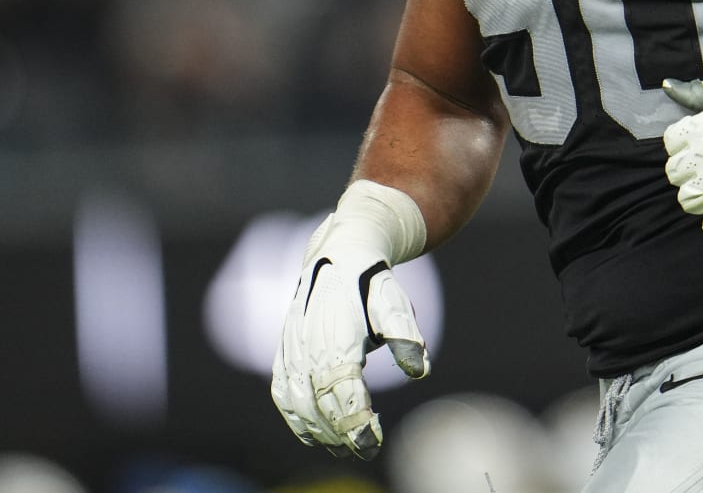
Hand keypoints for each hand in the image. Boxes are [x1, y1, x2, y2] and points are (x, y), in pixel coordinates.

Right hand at [271, 211, 429, 459]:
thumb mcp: (393, 303)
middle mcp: (309, 346)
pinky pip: (282, 392)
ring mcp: (292, 350)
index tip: (372, 441)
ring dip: (318, 431)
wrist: (340, 253)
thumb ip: (405, 335)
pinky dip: (294, 417)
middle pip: (320, 404)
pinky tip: (311, 434)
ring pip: (298, 403)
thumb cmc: (372, 282)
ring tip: (342, 448)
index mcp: (336, 337)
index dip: (355, 421)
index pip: (343, 391)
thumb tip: (420, 370)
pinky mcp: (285, 351)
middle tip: (365, 449)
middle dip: (341, 432)